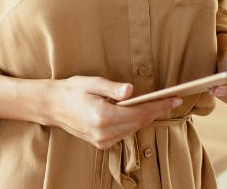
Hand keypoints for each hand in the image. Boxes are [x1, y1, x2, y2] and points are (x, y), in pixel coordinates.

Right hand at [49, 76, 181, 149]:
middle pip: (139, 122)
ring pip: (133, 129)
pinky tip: (136, 113)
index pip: (138, 112)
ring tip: (157, 105)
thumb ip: (112, 88)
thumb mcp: (91, 83)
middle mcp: (103, 132)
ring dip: (145, 117)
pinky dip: (132, 123)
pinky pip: (124, 133)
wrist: (52, 106)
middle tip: (171, 101)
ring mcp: (102, 140)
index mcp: (102, 116)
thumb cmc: (71, 91)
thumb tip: (131, 91)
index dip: (158, 106)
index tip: (174, 100)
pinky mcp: (101, 143)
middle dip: (156, 111)